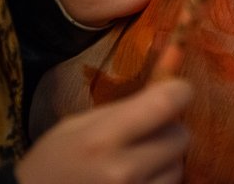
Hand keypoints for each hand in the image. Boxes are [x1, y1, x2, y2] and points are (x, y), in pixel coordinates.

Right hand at [15, 79, 190, 183]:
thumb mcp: (78, 125)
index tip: (175, 91)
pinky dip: (158, 180)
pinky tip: (137, 179)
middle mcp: (122, 171)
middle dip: (168, 130)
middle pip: (180, 136)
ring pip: (178, 166)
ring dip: (165, 160)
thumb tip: (173, 62)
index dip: (179, 92)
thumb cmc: (53, 163)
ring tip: (135, 163)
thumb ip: (126, 104)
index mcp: (101, 139)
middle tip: (145, 135)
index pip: (165, 103)